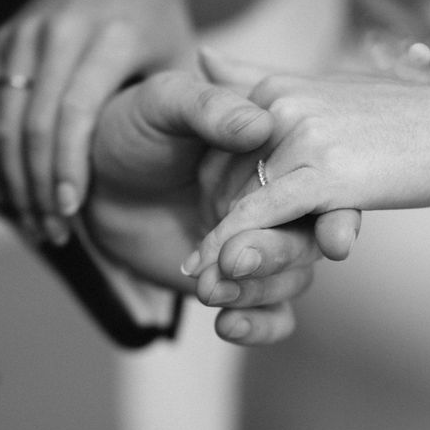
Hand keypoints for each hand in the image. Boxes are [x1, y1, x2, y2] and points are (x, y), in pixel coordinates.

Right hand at [0, 0, 193, 243]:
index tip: (71, 208)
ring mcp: (26, 34)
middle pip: (30, 120)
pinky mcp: (6, 41)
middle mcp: (60, 32)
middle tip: (51, 229)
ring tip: (33, 222)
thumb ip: (205, 100)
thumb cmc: (164, 24)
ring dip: (9, 175)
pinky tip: (7, 191)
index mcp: (111, 38)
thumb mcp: (188, 56)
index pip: (75, 111)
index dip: (68, 164)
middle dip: (35, 183)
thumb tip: (255, 137)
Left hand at [88, 71, 358, 343]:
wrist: (92, 184)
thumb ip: (208, 108)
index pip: (323, 188)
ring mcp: (261, 246)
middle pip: (307, 241)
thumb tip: (259, 124)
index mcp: (276, 156)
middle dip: (276, 255)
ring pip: (293, 280)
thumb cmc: (132, 132)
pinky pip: (271, 315)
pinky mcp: (241, 284)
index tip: (335, 241)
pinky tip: (227, 325)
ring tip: (208, 288)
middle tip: (232, 259)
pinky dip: (259, 325)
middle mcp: (278, 204)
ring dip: (258, 290)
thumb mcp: (163, 104)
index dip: (337, 216)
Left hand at [181, 51, 429, 276]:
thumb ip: (263, 78)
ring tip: (200, 278)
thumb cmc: (410, 117)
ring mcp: (304, 136)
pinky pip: (264, 213)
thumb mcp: (331, 88)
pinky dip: (234, 241)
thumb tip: (204, 55)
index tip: (207, 221)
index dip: (214, 188)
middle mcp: (283, 105)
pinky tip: (216, 266)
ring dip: (218, 241)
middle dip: (213, 221)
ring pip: (242, 198)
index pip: (226, 146)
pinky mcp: (326, 172)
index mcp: (282, 88)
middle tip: (199, 264)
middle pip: (228, 176)